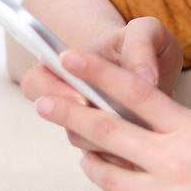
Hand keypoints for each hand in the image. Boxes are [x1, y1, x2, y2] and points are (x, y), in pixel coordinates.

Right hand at [19, 18, 182, 169]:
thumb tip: (145, 77)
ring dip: (109, 141)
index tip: (82, 96)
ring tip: (139, 132)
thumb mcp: (146, 32)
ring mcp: (88, 125)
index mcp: (65, 68)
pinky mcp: (109, 145)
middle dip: (86, 123)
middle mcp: (70, 100)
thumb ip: (141, 45)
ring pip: (85, 143)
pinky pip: (108, 158)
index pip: (37, 83)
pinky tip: (149, 145)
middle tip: (114, 119)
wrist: (152, 66)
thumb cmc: (141, 46)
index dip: (55, 92)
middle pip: (62, 121)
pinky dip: (127, 154)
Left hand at [32, 48, 190, 190]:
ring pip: (105, 177)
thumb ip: (186, 141)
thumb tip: (147, 137)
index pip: (138, 93)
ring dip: (93, 166)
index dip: (99, 74)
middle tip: (42, 101)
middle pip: (106, 131)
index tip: (70, 58)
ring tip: (90, 160)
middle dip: (68, 112)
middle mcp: (176, 161)